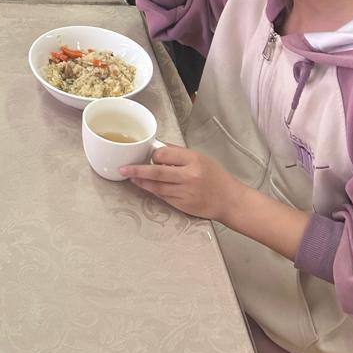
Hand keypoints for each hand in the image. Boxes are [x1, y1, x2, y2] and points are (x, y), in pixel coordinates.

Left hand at [120, 145, 242, 220]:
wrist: (230, 200)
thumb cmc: (215, 177)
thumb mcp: (200, 158)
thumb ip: (177, 153)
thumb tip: (155, 147)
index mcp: (193, 160)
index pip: (164, 154)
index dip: (154, 155)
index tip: (149, 155)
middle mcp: (189, 176)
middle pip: (157, 171)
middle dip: (137, 170)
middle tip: (123, 169)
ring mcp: (185, 192)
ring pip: (157, 186)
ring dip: (141, 181)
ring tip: (130, 177)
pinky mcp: (183, 205)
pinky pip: (163, 196)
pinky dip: (152, 191)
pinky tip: (145, 186)